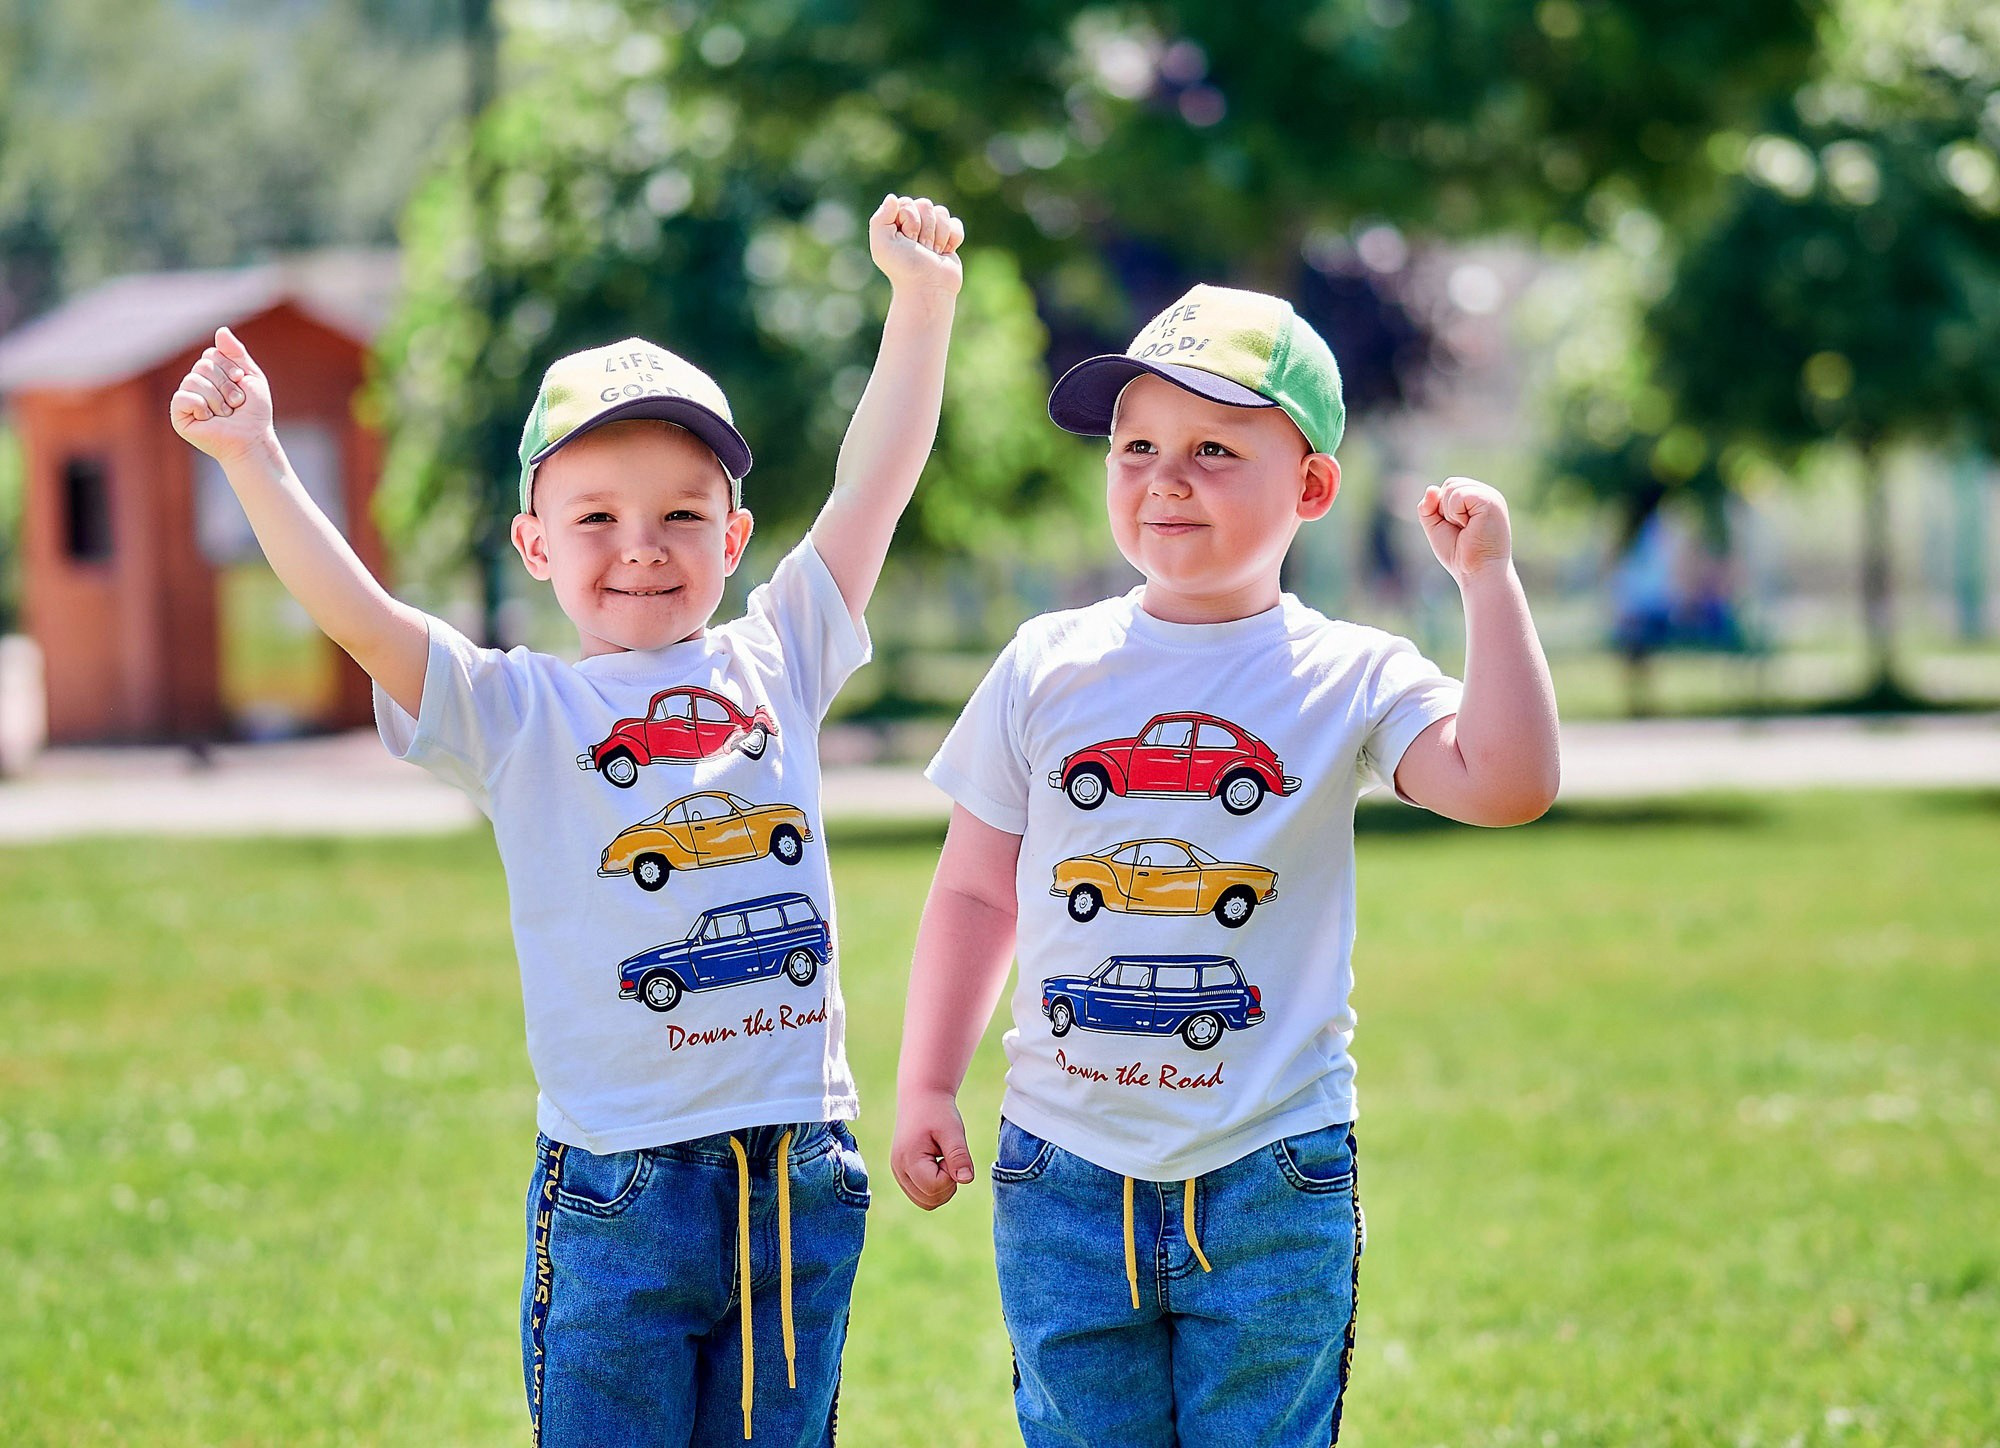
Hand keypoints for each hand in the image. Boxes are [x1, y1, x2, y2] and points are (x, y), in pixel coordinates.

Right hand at [170, 327, 275, 465]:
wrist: (252, 438)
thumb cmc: (253, 412)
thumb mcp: (251, 377)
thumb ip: (236, 353)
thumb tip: (220, 330)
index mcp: (211, 372)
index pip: (212, 354)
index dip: (230, 368)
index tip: (241, 383)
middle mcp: (196, 382)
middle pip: (203, 366)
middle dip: (226, 385)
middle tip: (236, 403)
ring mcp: (186, 398)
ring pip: (193, 380)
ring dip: (217, 399)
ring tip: (225, 413)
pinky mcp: (179, 414)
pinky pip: (183, 397)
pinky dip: (202, 407)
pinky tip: (209, 418)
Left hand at [869, 193, 964, 295]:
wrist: (927, 288)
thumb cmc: (903, 269)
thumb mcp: (882, 244)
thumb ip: (880, 218)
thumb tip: (892, 198)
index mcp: (895, 221)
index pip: (907, 203)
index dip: (909, 221)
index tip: (906, 241)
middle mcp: (913, 222)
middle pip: (926, 204)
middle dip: (925, 229)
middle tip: (919, 249)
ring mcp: (932, 229)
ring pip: (942, 213)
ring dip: (937, 236)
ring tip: (931, 253)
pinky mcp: (949, 237)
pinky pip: (956, 224)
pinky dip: (952, 239)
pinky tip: (944, 253)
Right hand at [891, 1089, 976, 1209]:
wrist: (921, 1097)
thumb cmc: (938, 1112)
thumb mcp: (953, 1131)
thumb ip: (959, 1156)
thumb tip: (966, 1180)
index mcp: (908, 1159)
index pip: (936, 1188)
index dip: (951, 1174)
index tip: (950, 1152)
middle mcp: (899, 1170)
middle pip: (930, 1200)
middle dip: (947, 1184)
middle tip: (947, 1157)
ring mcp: (898, 1173)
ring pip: (926, 1202)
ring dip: (942, 1187)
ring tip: (941, 1160)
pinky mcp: (902, 1174)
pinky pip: (922, 1196)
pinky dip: (934, 1187)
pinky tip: (936, 1165)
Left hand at [1419, 476, 1514, 583]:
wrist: (1476, 572)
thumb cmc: (1459, 555)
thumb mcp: (1437, 527)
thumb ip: (1429, 507)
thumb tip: (1431, 488)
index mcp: (1478, 498)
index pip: (1450, 486)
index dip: (1442, 507)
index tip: (1457, 529)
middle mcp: (1487, 494)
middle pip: (1450, 483)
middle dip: (1444, 509)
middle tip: (1462, 530)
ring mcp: (1491, 496)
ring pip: (1452, 487)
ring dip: (1450, 513)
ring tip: (1467, 529)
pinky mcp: (1491, 501)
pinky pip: (1458, 495)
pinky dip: (1455, 514)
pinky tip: (1469, 526)